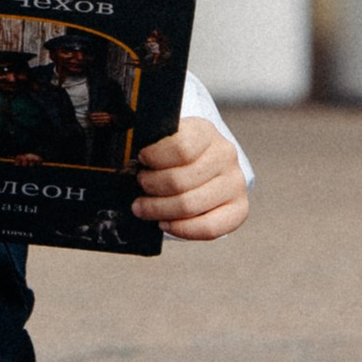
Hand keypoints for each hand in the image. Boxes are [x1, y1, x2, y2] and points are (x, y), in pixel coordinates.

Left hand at [133, 115, 247, 241]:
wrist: (205, 165)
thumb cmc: (176, 155)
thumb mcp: (165, 139)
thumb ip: (150, 144)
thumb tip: (123, 153)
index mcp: (205, 131)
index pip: (181, 147)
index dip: (155, 157)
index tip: (141, 159)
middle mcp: (225, 155)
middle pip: (180, 180)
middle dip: (151, 187)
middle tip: (139, 188)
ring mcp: (234, 183)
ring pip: (190, 205)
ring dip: (159, 210)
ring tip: (144, 207)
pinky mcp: (239, 208)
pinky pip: (209, 228)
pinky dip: (181, 229)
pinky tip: (165, 223)